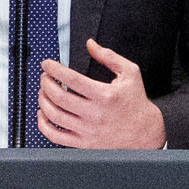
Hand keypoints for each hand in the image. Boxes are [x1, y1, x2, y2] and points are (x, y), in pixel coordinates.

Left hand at [36, 40, 166, 149]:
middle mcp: (94, 114)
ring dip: (43, 101)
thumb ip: (109, 56)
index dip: (54, 69)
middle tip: (44, 77)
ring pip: (54, 116)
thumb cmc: (136, 103)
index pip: (71, 79)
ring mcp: (87, 131)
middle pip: (59, 97)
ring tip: (43, 92)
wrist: (145, 133)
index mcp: (104, 95)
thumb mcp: (130, 74)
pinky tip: (43, 114)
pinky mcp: (84, 144)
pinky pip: (55, 136)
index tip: (47, 64)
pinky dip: (44, 125)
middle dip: (46, 83)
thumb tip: (91, 44)